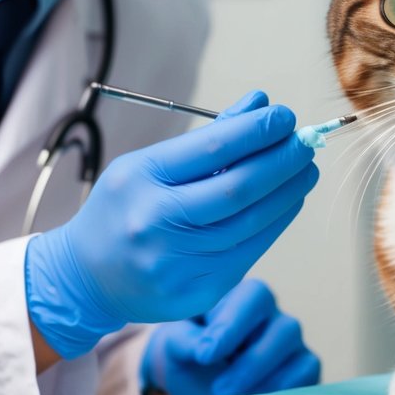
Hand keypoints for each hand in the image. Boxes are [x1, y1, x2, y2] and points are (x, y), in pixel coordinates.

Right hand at [25, 91, 319, 359]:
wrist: (87, 277)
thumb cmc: (125, 208)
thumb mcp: (150, 164)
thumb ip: (208, 137)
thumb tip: (261, 103)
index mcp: (140, 179)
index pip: (212, 149)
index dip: (257, 131)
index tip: (285, 117)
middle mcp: (155, 221)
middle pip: (238, 188)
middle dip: (282, 161)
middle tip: (307, 143)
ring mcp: (176, 261)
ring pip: (251, 222)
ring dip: (288, 192)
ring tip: (306, 170)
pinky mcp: (197, 291)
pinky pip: (249, 251)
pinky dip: (276, 222)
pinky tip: (289, 202)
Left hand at [141, 278, 320, 394]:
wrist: (199, 388)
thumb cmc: (189, 359)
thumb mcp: (174, 347)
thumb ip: (183, 341)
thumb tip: (202, 348)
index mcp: (243, 299)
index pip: (253, 296)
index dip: (233, 325)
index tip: (206, 355)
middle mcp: (274, 317)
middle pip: (285, 328)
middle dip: (252, 363)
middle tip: (219, 390)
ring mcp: (292, 345)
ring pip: (302, 356)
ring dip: (267, 382)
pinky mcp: (304, 370)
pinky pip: (307, 378)